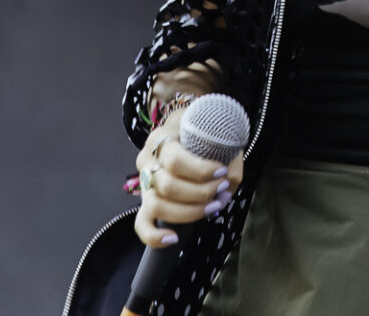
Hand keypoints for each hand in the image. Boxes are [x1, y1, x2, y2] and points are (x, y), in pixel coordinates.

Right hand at [132, 105, 244, 249]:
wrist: (190, 129)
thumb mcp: (217, 138)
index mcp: (160, 139)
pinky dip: (154, 236)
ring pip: (156, 205)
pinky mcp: (146, 202)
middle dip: (201, 192)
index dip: (200, 171)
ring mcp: (144, 183)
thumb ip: (226, 162)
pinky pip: (142, 224)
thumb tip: (224, 191)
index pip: (175, 161)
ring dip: (188, 211)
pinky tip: (173, 238)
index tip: (222, 171)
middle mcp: (147, 160)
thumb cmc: (205, 134)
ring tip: (213, 206)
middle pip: (168, 186)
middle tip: (222, 188)